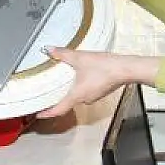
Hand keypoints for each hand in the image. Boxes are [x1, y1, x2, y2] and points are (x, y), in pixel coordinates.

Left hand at [37, 48, 158, 117]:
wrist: (125, 68)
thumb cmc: (104, 67)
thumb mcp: (80, 58)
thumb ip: (63, 54)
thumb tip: (50, 50)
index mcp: (77, 95)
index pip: (58, 110)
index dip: (47, 113)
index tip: (39, 114)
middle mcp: (85, 99)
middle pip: (67, 103)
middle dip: (57, 100)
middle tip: (47, 96)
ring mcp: (94, 96)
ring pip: (77, 97)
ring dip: (69, 92)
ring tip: (61, 85)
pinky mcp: (100, 91)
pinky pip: (86, 92)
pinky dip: (79, 88)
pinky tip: (79, 78)